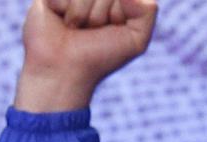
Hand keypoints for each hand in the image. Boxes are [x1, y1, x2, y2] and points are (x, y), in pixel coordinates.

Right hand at [14, 0, 157, 111]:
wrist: (64, 70)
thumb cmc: (101, 56)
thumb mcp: (136, 39)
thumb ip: (147, 11)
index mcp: (117, 0)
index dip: (119, 13)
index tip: (112, 28)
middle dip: (100, 14)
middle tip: (91, 30)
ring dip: (81, 14)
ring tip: (75, 27)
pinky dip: (63, 7)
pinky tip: (60, 18)